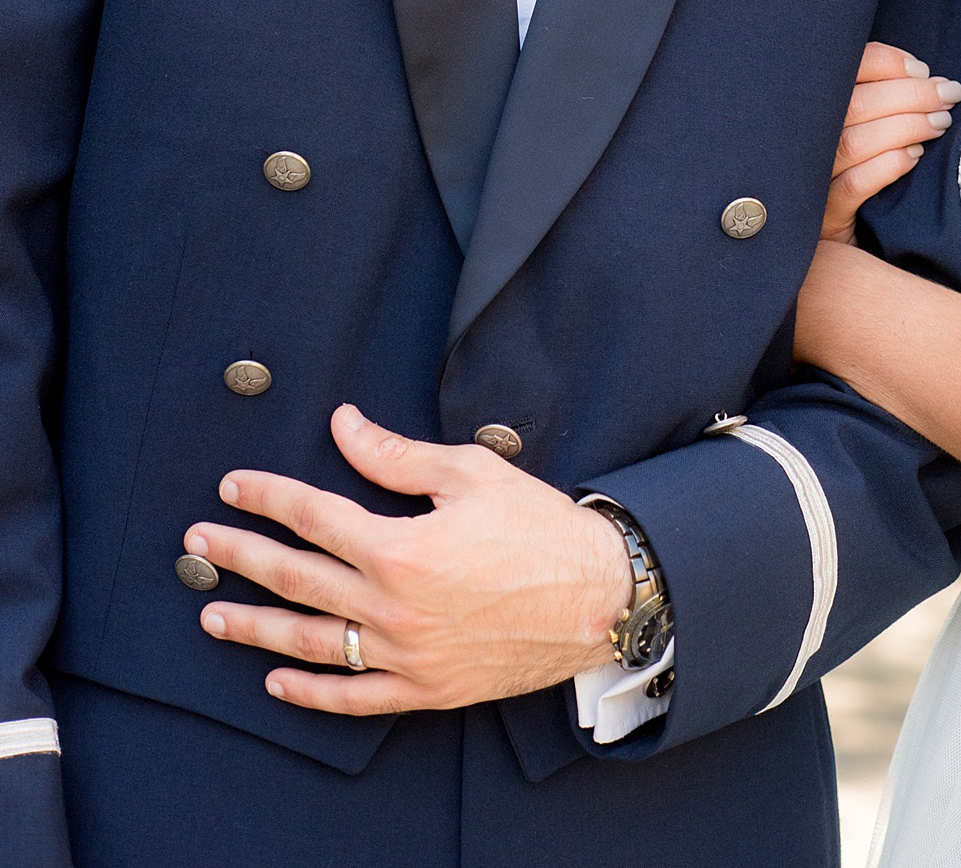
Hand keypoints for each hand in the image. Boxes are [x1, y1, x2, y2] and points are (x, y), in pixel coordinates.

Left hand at [185, 402, 631, 714]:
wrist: (596, 597)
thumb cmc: (538, 528)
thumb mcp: (470, 473)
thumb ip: (396, 455)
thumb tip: (345, 427)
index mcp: (400, 547)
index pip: (314, 516)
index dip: (268, 497)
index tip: (233, 487)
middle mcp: (391, 606)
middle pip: (296, 579)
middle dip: (240, 558)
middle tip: (200, 544)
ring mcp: (404, 654)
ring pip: (311, 642)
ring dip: (254, 627)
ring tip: (213, 614)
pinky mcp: (424, 688)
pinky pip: (352, 697)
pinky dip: (310, 691)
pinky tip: (276, 679)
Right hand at [822, 41, 960, 242]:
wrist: (836, 250)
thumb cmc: (858, 173)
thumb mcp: (861, 130)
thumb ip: (878, 98)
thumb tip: (925, 76)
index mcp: (811, 109)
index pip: (840, 71)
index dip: (882, 62)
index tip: (920, 68)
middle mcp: (804, 140)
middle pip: (853, 103)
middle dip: (909, 93)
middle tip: (947, 94)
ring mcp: (810, 179)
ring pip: (853, 142)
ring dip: (904, 126)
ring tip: (941, 122)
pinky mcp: (823, 216)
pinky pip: (853, 185)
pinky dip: (886, 166)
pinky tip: (914, 157)